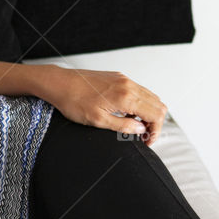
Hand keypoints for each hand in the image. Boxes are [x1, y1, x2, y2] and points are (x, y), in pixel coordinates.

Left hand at [42, 67, 167, 145]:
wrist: (60, 83)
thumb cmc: (74, 102)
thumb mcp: (98, 121)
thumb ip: (123, 126)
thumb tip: (141, 129)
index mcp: (125, 97)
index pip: (156, 114)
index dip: (155, 131)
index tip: (147, 141)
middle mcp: (128, 85)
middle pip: (158, 104)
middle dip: (155, 123)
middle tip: (144, 136)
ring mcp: (124, 79)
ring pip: (150, 96)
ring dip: (149, 113)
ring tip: (135, 126)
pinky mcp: (118, 77)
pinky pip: (139, 90)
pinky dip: (141, 103)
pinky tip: (127, 113)